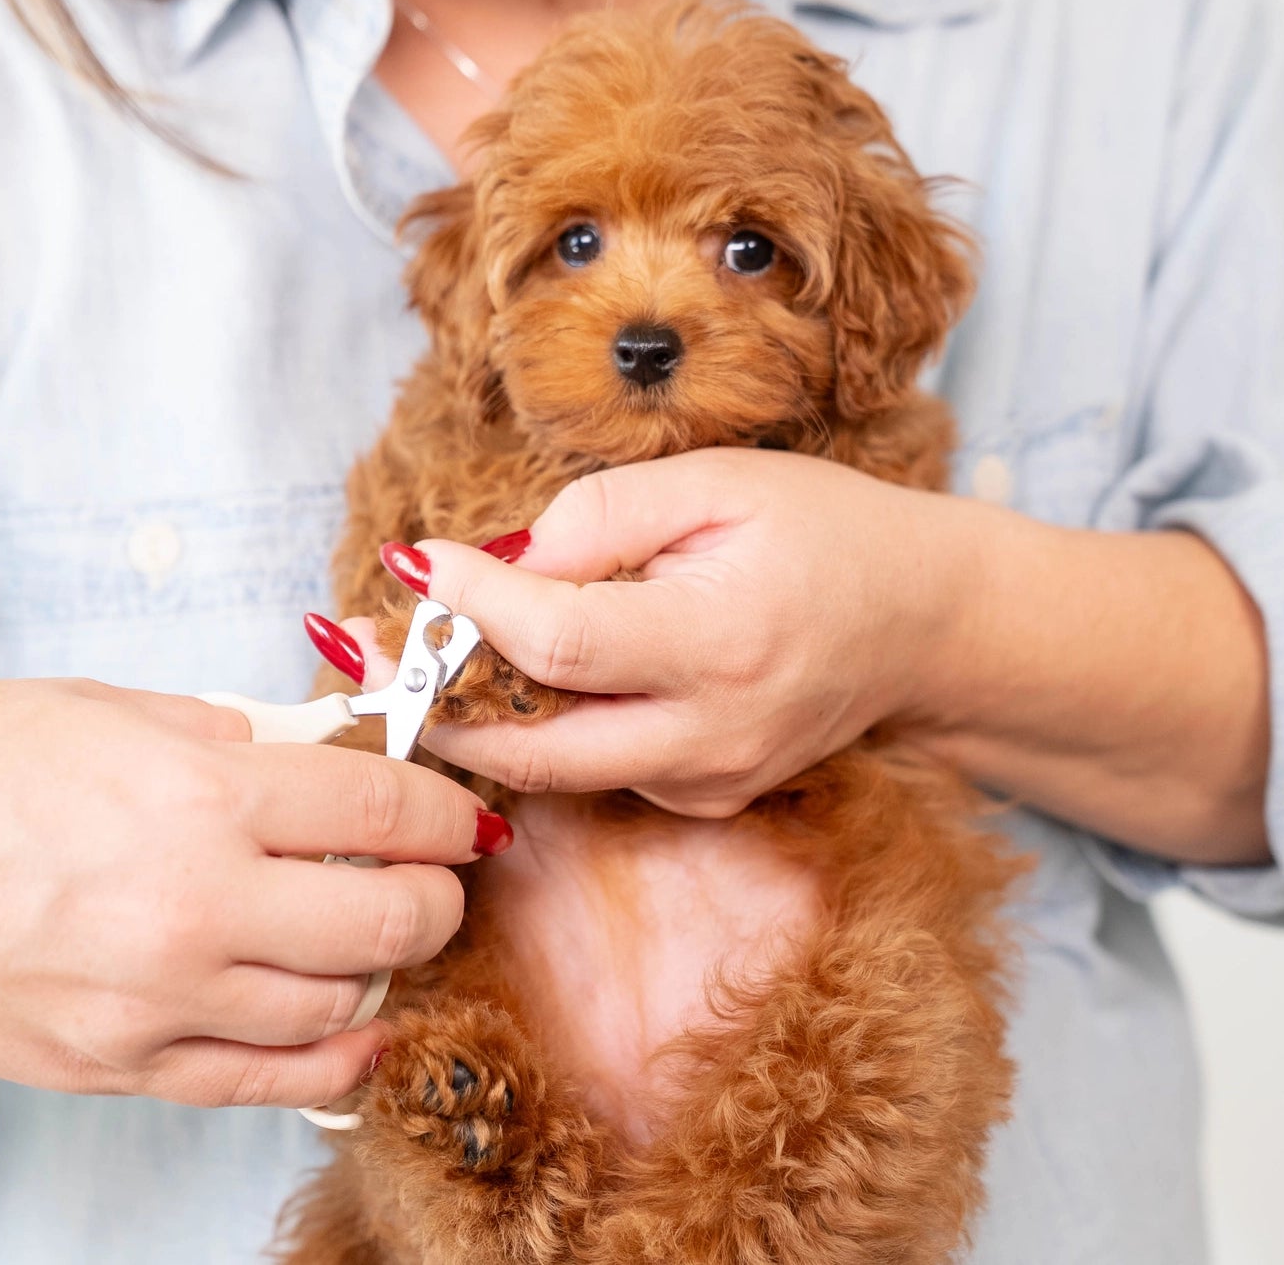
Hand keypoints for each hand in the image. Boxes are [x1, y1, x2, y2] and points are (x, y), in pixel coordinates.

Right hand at [0, 678, 503, 1106]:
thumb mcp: (110, 710)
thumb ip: (232, 738)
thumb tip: (314, 753)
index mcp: (198, 795)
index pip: (382, 811)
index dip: (445, 812)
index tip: (460, 815)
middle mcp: (193, 907)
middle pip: (389, 922)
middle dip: (438, 898)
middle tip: (436, 878)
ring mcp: (159, 1002)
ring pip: (340, 1008)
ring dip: (383, 969)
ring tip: (374, 934)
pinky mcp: (120, 1066)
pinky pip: (265, 1082)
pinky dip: (333, 1058)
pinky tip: (355, 1029)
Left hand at [349, 448, 978, 816]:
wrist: (920, 620)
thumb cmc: (823, 530)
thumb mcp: (717, 483)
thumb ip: (601, 518)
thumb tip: (499, 565)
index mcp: (722, 641)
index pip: (561, 642)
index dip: (472, 605)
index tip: (413, 560)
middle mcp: (714, 733)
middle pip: (534, 744)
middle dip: (436, 697)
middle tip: (363, 649)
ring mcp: (710, 781)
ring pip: (557, 767)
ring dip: (481, 715)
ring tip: (424, 650)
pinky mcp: (706, 800)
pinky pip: (600, 771)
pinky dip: (548, 728)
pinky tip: (525, 675)